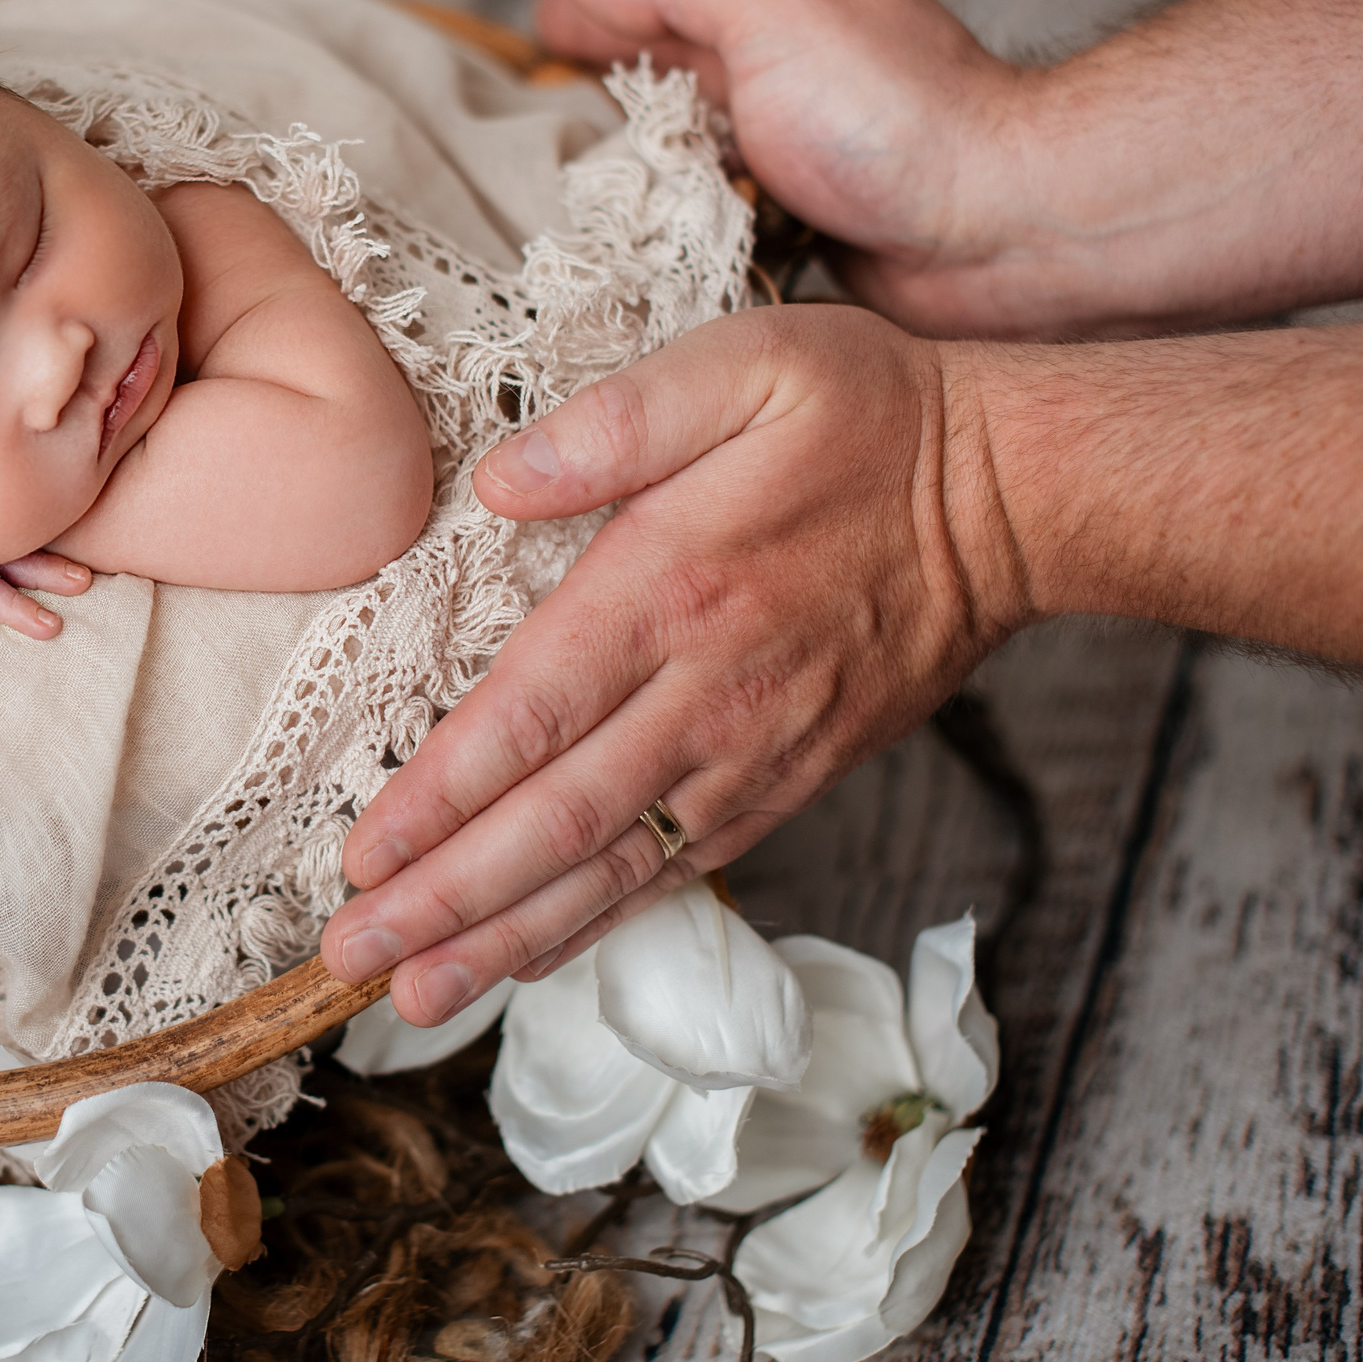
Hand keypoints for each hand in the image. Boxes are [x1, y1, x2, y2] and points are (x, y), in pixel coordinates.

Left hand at [318, 306, 1025, 1026]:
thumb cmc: (865, 415)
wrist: (1012, 497)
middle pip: (554, 825)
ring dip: (506, 941)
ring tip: (415, 995)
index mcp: (671, 590)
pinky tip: (528, 960)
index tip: (360, 857)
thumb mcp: (743, 365)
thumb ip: (616, 422)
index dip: (439, 799)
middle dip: (445, 901)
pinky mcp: (785, 783)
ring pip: (611, 873)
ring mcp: (750, 754)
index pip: (530, 717)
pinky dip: (594, 926)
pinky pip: (675, 874)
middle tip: (350, 958)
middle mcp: (706, 694)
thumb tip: (501, 480)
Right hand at [534, 0, 1054, 335]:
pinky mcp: (808, 240)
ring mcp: (800, 164)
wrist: (996, 230)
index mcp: (784, 11)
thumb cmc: (889, 112)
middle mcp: (791, 83)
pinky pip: (718, 231)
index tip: (526, 41)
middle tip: (518, 125)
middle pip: (668, 82)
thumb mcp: (774, 8)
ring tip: (549, 198)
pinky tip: (625, 256)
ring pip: (686, 163)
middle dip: (596, 96)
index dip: (593, 17)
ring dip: (627, 176)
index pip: (664, 2)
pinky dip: (673, 236)